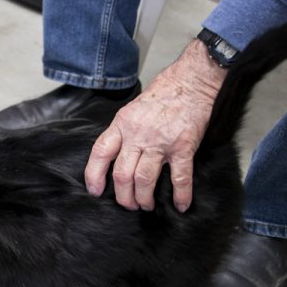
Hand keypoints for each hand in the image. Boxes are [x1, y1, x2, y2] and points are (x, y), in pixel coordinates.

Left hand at [84, 40, 226, 211]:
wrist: (192, 81)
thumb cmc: (164, 93)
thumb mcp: (133, 108)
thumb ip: (125, 131)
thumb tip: (119, 154)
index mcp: (123, 124)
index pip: (101, 152)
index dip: (94, 175)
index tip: (95, 191)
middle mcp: (138, 134)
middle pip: (122, 174)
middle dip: (123, 196)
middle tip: (128, 204)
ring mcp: (160, 142)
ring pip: (144, 179)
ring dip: (144, 198)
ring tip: (147, 205)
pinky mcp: (183, 147)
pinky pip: (179, 177)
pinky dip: (180, 195)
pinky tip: (181, 205)